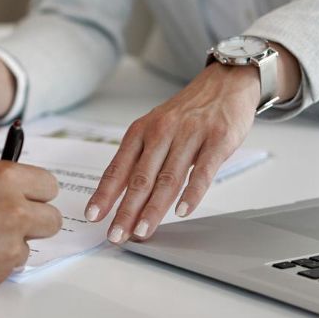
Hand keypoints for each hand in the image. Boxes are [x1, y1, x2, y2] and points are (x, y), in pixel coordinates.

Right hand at [0, 161, 61, 299]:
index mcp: (2, 178)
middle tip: (7, 222)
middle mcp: (12, 211)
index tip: (24, 198)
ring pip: (30, 246)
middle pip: (52, 220)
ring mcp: (7, 246)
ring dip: (10, 245)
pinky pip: (8, 269)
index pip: (48, 185)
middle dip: (33, 221)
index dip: (34, 193)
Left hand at [86, 62, 257, 243]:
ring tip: (143, 231)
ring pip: (167, 178)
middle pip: (140, 178)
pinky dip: (192, 193)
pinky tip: (182, 211)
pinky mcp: (217, 139)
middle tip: (117, 235)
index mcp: (141, 131)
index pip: (118, 168)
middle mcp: (161, 131)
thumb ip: (142, 157)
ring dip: (154, 209)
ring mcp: (190, 135)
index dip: (105, 194)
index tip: (93, 216)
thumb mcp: (157, 127)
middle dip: (126, 210)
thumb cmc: (188, 112)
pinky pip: (202, 171)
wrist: (225, 82)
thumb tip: (120, 194)